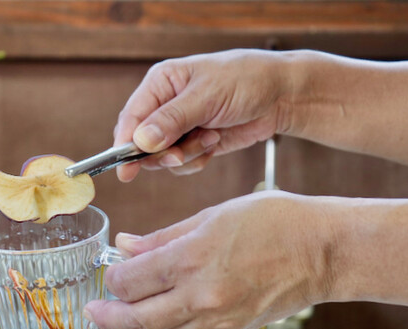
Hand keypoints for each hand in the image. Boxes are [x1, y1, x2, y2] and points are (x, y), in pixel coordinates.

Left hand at [85, 191, 335, 328]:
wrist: (324, 252)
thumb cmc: (275, 222)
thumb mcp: (211, 216)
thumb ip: (162, 237)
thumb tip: (125, 247)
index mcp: (192, 259)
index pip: (131, 281)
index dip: (112, 279)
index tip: (108, 271)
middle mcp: (201, 295)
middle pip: (138, 318)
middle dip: (108, 316)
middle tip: (92, 312)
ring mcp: (217, 318)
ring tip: (111, 325)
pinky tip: (150, 324)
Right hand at [114, 49, 293, 180]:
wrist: (282, 95)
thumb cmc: (246, 80)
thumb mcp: (207, 96)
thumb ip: (172, 120)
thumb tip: (140, 141)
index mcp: (160, 83)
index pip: (131, 118)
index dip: (125, 145)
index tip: (125, 169)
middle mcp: (164, 106)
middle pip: (142, 143)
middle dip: (162, 153)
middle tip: (180, 154)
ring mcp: (179, 126)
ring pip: (163, 157)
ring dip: (187, 155)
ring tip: (210, 138)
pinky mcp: (194, 143)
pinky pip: (182, 164)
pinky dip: (197, 160)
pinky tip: (215, 142)